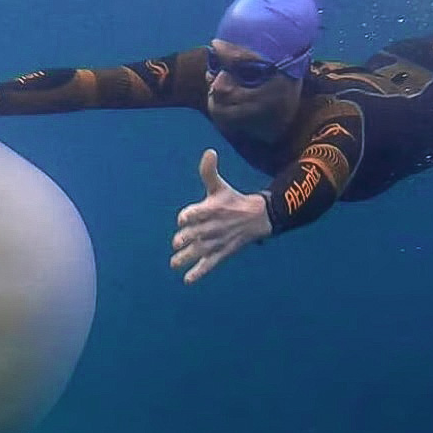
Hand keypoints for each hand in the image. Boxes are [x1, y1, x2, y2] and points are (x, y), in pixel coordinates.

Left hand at [170, 149, 273, 284]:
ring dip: (186, 258)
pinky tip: (187, 280)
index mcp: (212, 209)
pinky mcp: (221, 254)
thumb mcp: (220, 186)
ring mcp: (217, 242)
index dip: (189, 216)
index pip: (198, 213)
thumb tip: (209, 152)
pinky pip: (209, 265)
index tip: (182, 219)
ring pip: (199, 252)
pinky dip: (199, 273)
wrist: (258, 218)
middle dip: (185, 239)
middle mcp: (213, 227)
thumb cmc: (232, 200)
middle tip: (177, 242)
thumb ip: (209, 171)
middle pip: (196, 234)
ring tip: (174, 263)